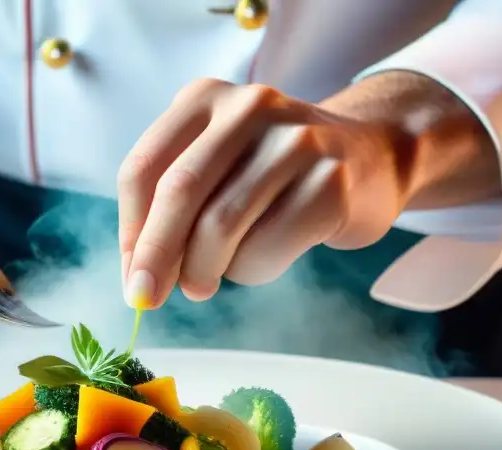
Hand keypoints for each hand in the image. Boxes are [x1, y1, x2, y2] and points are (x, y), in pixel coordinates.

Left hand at [117, 77, 419, 308]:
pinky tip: (260, 261)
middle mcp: (248, 108)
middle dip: (156, 255)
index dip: (130, 230)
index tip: (131, 275)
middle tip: (145, 298)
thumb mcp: (216, 168)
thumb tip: (139, 273)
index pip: (143, 169)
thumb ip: (172, 209)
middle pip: (179, 192)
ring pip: (222, 224)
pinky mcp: (330, 181)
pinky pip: (269, 246)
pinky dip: (252, 271)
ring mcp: (295, 140)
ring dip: (203, 270)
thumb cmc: (274, 175)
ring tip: (204, 283)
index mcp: (204, 99)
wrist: (371, 158)